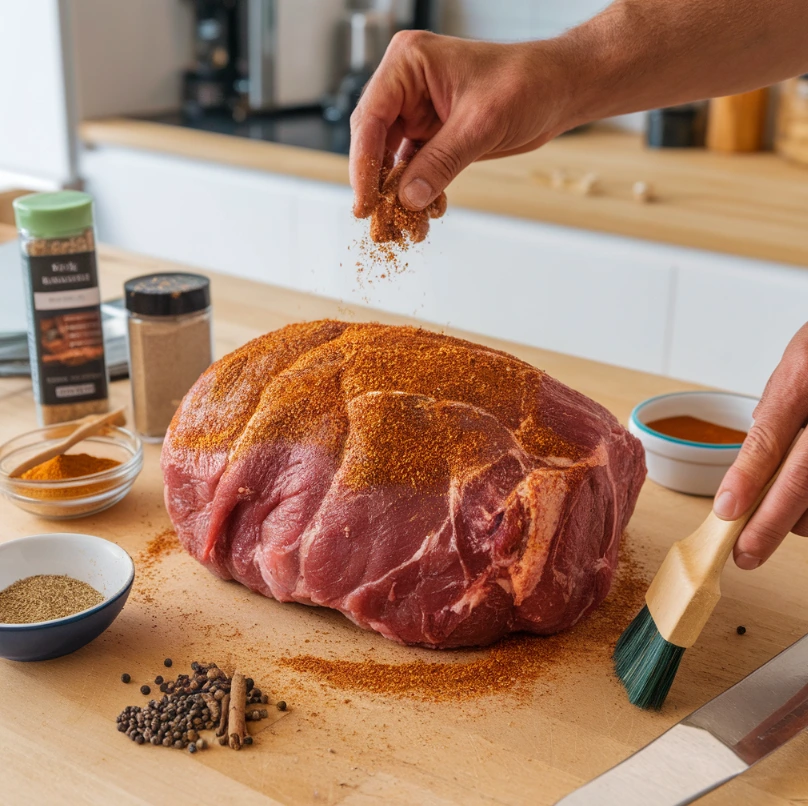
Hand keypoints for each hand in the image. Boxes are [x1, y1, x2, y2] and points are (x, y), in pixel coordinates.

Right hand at [349, 32, 569, 217]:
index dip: (363, 163)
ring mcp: (417, 113)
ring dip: (398, 196)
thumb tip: (408, 198)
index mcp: (408, 64)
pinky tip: (423, 218)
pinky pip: (415, 171)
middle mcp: (406, 87)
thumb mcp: (481, 123)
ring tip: (403, 229)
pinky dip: (418, 195)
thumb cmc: (527, 83)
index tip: (365, 202)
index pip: (371, 117)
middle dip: (378, 185)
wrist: (559, 91)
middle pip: (374, 142)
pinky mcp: (432, 136)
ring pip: (393, 162)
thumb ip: (442, 161)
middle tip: (378, 222)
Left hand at [714, 323, 807, 568]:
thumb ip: (777, 411)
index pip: (769, 438)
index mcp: (803, 377)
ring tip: (779, 518)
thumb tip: (752, 460)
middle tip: (744, 553)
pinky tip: (805, 510)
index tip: (726, 510)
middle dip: (770, 523)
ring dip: (799, 519)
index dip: (747, 479)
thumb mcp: (796, 365)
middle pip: (802, 478)